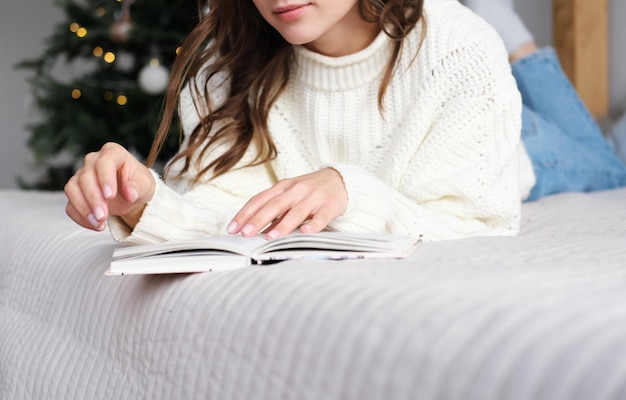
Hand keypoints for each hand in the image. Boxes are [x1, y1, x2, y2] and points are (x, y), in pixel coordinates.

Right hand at [64, 142, 155, 230]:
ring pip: (72, 189)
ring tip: (99, 222)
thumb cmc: (138, 184)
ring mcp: (82, 175)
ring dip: (83, 208)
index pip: (105, 162)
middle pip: (85, 177)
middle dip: (94, 199)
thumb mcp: (145, 185)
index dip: (105, 178)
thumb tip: (130, 193)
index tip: (110, 195)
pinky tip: (95, 225)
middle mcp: (94, 161)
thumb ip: (138, 187)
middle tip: (103, 216)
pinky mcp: (76, 192)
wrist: (131, 195)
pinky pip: (70, 204)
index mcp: (113, 153)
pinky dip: (80, 217)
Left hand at [227, 168, 347, 238]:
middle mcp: (296, 190)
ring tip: (269, 238)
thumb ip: (274, 211)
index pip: (259, 200)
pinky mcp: (329, 205)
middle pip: (274, 205)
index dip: (245, 214)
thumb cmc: (309, 190)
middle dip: (258, 219)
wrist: (339, 179)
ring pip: (296, 212)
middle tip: (245, 233)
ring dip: (282, 225)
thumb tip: (256, 230)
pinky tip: (305, 232)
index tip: (233, 228)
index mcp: (282, 187)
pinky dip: (313, 225)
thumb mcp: (289, 195)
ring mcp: (313, 197)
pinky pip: (320, 217)